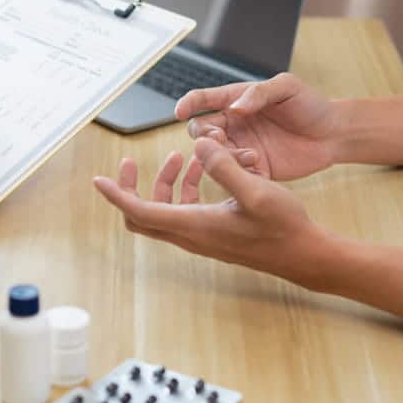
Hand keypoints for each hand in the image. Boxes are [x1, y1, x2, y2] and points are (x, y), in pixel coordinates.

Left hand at [92, 138, 326, 283]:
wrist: (304, 255)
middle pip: (141, 215)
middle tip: (130, 162)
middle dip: (131, 188)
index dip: (117, 195)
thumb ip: (224, 167)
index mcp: (193, 225)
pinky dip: (184, 189)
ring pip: (163, 211)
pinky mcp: (212, 234)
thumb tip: (198, 147)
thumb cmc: (283, 227)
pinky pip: (184, 211)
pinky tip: (202, 169)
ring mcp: (200, 237)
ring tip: (179, 157)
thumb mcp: (255, 190)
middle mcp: (191, 235)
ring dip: (163, 184)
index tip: (98, 180)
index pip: (139, 212)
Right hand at [176, 73, 340, 180]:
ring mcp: (240, 147)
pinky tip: (257, 164)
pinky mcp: (252, 169)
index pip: (202, 100)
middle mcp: (233, 125)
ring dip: (224, 156)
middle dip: (204, 136)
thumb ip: (259, 93)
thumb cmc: (310, 104)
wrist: (332, 134)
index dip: (188, 104)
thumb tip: (235, 108)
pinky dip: (238, 170)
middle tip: (218, 139)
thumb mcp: (287, 87)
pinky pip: (233, 173)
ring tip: (250, 155)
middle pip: (200, 130)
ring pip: (214, 154)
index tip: (180, 111)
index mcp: (235, 100)